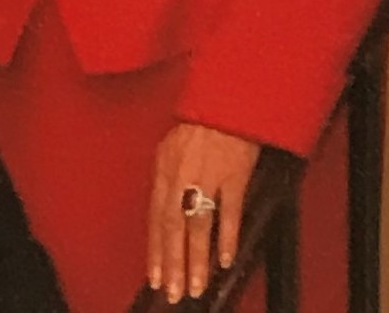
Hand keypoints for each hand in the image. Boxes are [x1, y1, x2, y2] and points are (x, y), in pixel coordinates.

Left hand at [147, 122, 259, 303]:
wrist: (227, 97)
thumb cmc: (201, 121)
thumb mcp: (174, 147)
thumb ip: (169, 179)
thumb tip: (165, 212)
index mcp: (164, 167)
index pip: (155, 216)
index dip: (155, 248)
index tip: (154, 276)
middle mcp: (180, 173)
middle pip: (172, 226)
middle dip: (172, 263)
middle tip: (172, 292)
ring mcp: (207, 174)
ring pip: (197, 224)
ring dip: (196, 259)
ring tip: (196, 286)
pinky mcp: (234, 173)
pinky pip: (229, 211)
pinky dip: (226, 237)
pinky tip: (224, 260)